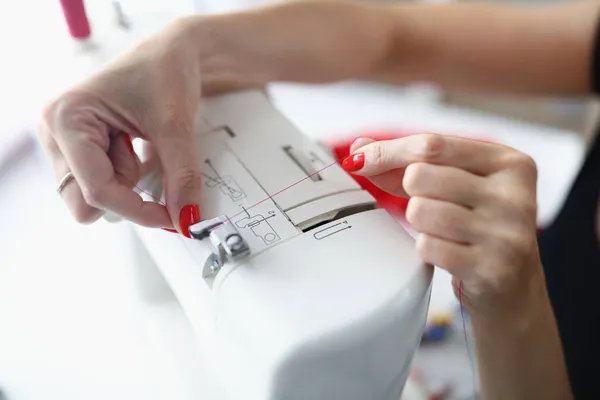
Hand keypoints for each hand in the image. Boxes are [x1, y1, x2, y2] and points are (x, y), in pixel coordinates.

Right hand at [37, 19, 204, 236]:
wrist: (173, 53)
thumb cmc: (165, 71)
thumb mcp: (175, 125)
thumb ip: (181, 176)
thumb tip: (187, 218)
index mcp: (67, 118)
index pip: (96, 190)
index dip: (138, 210)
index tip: (173, 218)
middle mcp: (56, 132)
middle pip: (84, 201)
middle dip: (125, 194)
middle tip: (151, 165)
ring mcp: (64, 142)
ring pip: (92, 196)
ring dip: (125, 182)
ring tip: (137, 141)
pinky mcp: (80, 149)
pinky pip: (101, 183)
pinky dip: (125, 175)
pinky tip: (132, 144)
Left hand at [342, 134, 541, 313]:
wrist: (512, 285)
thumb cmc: (478, 225)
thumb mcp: (454, 185)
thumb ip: (407, 162)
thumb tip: (361, 147)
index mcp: (509, 164)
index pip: (433, 145)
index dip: (388, 151)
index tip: (359, 160)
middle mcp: (514, 196)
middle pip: (420, 176)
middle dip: (411, 193)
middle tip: (431, 207)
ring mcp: (506, 234)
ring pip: (419, 211)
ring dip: (419, 223)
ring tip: (442, 231)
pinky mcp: (491, 270)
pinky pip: (427, 246)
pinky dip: (426, 248)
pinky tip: (447, 251)